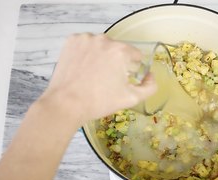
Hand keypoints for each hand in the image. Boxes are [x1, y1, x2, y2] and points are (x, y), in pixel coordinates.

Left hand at [40, 33, 156, 124]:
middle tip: (105, 79)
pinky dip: (87, 53)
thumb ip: (150, 86)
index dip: (132, 68)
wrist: (66, 103)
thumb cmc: (99, 102)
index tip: (121, 79)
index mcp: (121, 51)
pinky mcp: (72, 41)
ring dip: (101, 56)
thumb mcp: (131, 98)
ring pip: (102, 45)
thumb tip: (150, 76)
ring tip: (93, 74)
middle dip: (116, 62)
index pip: (136, 55)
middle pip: (118, 49)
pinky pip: (86, 44)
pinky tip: (83, 67)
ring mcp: (86, 39)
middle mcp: (104, 39)